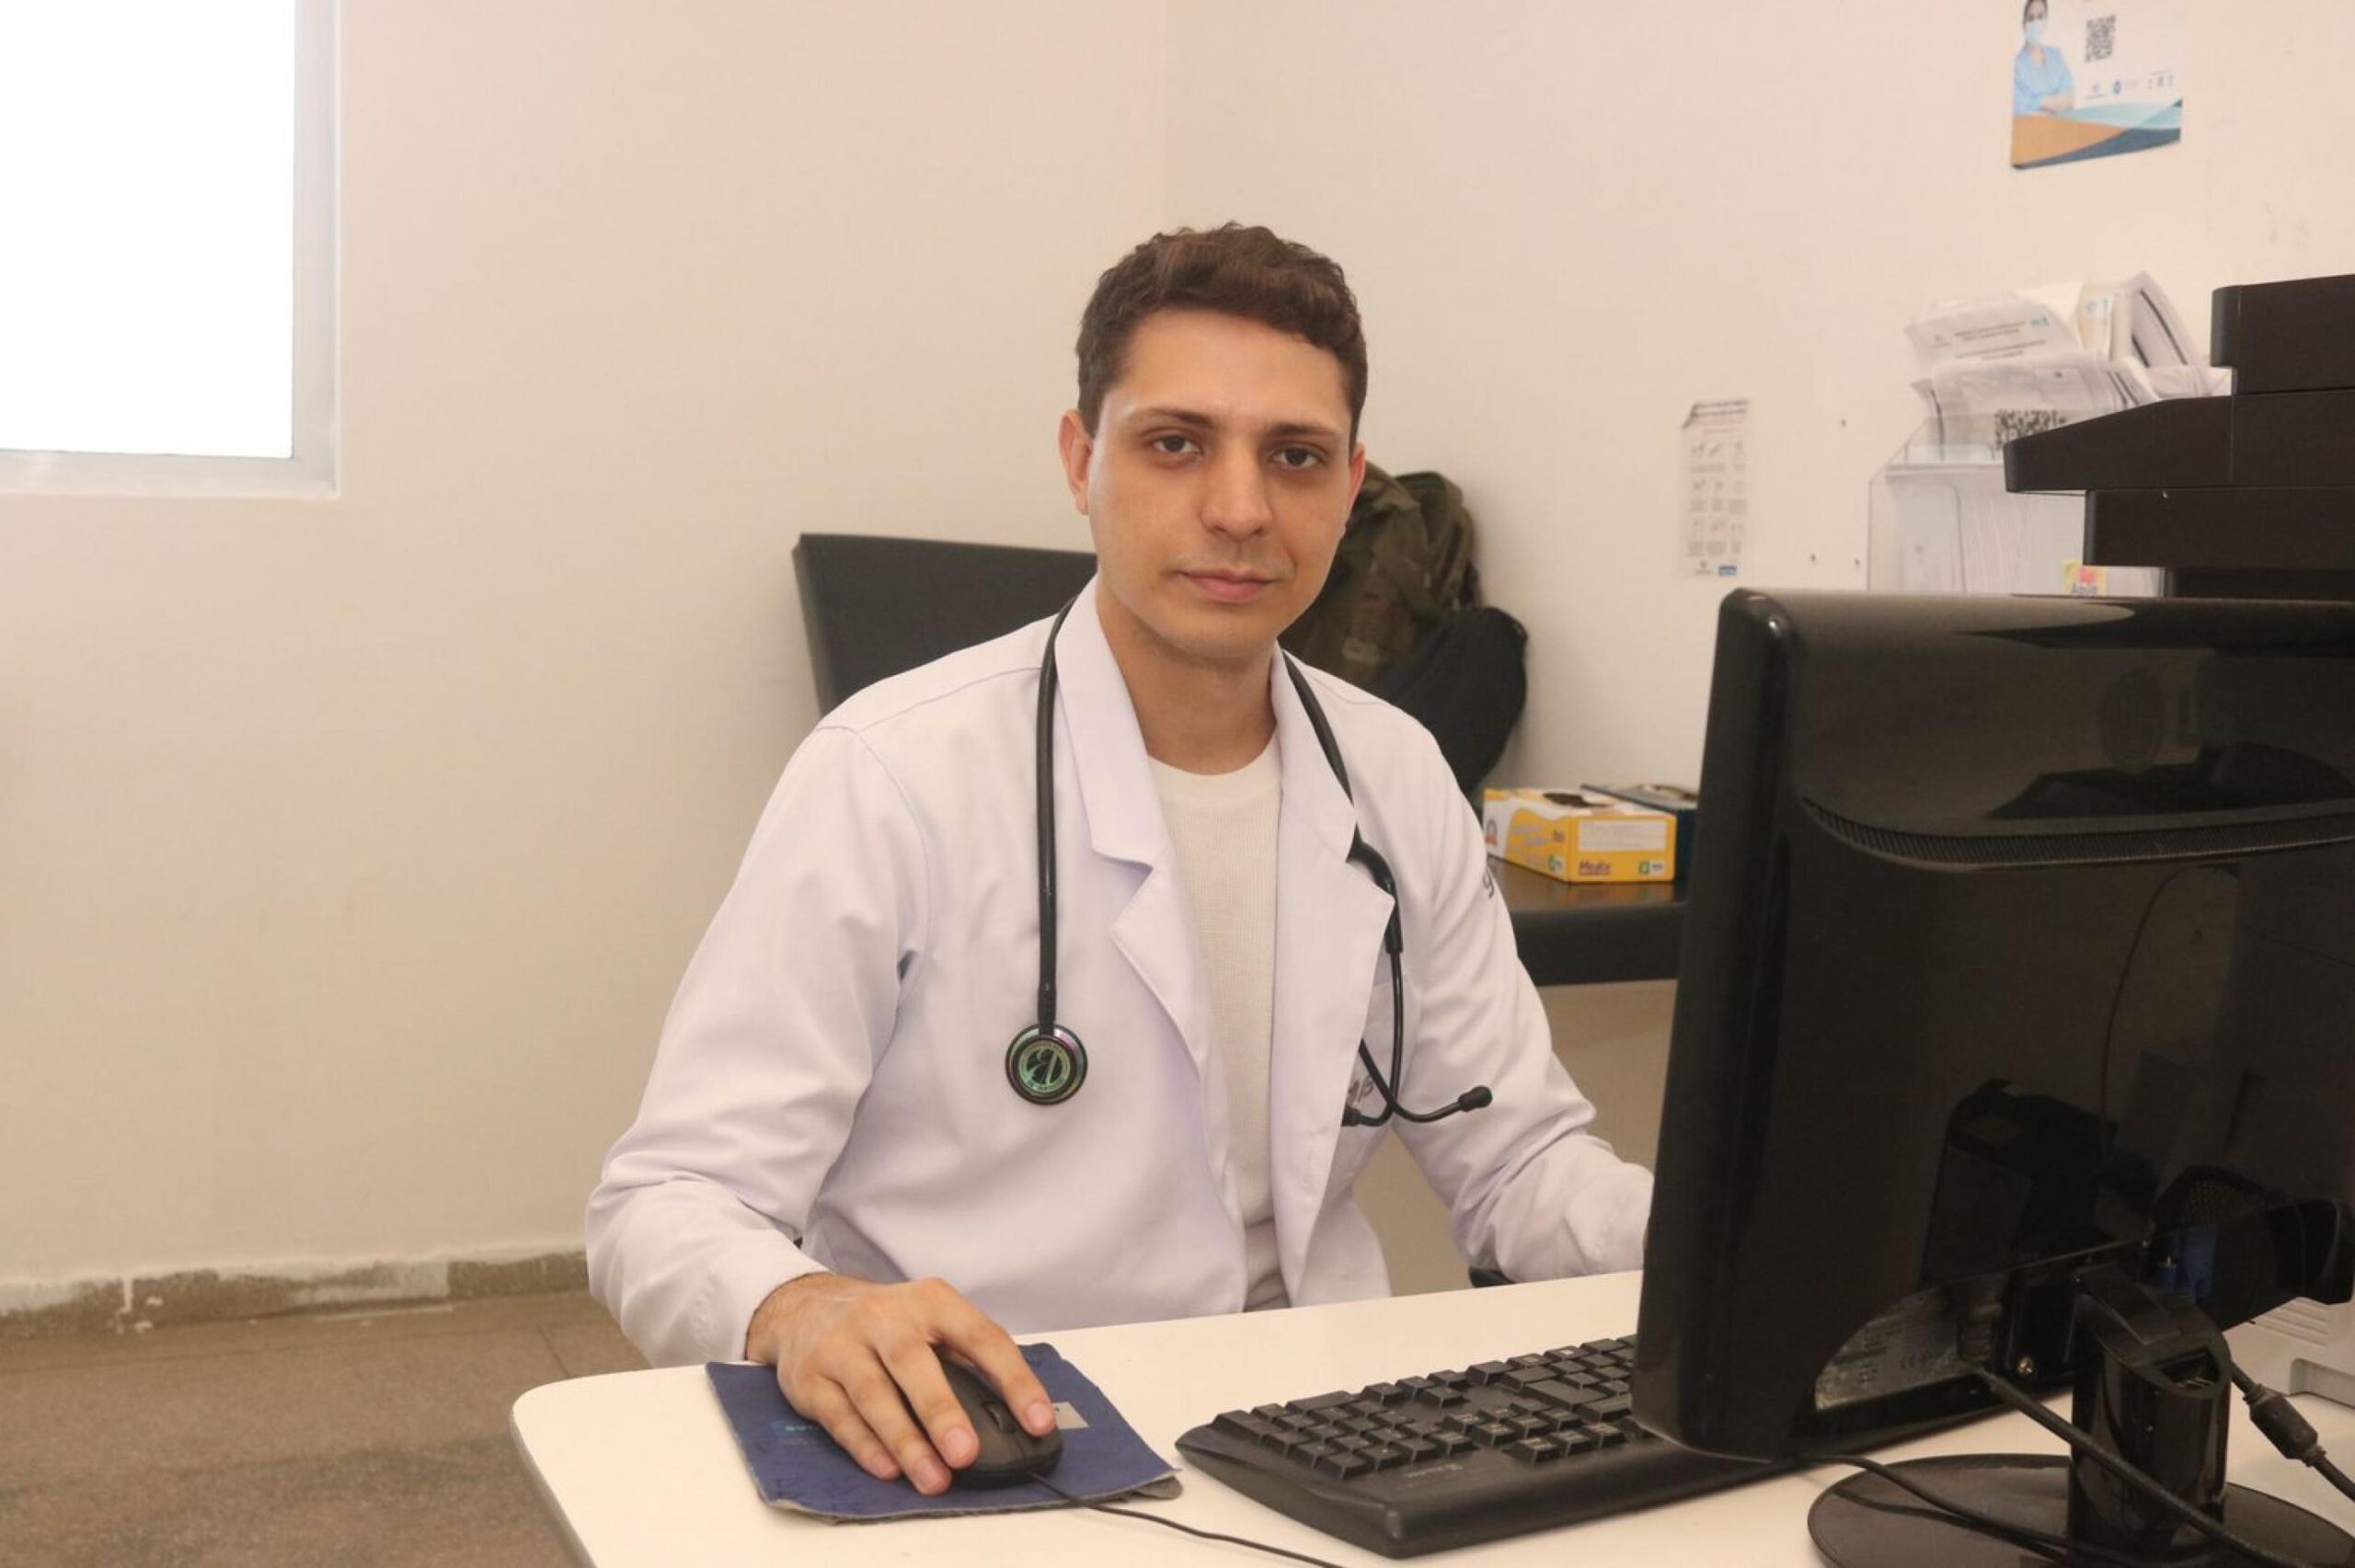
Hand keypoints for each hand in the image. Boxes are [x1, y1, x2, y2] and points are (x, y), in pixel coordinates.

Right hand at [744, 1273, 1055, 1494]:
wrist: (804, 1307)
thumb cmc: (885, 1323)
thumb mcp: (928, 1320)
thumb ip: (963, 1359)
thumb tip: (1008, 1416)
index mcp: (931, 1301)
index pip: (981, 1337)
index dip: (1014, 1380)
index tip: (1038, 1421)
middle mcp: (885, 1318)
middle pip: (915, 1364)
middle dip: (942, 1412)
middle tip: (967, 1454)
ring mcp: (843, 1346)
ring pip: (874, 1395)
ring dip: (906, 1441)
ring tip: (934, 1478)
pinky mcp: (811, 1378)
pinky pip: (841, 1415)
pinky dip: (865, 1445)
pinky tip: (888, 1469)